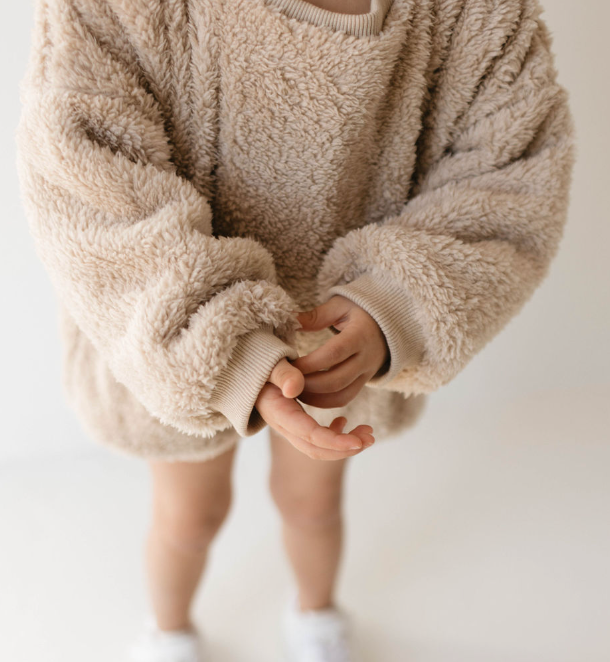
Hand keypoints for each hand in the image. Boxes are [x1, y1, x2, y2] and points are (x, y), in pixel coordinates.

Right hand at [254, 357, 374, 460]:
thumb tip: (294, 388)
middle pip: (316, 449)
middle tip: (371, 437)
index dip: (335, 441)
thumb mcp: (270, 363)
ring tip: (367, 433)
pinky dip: (334, 434)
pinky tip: (345, 422)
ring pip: (318, 446)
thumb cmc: (259, 360)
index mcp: (278, 413)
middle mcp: (283, 425)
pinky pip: (316, 437)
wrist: (245, 366)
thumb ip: (282, 374)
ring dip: (344, 443)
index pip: (309, 435)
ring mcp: (288, 426)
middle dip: (345, 447)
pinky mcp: (295, 422)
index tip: (358, 442)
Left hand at [289, 295, 388, 408]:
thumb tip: (291, 320)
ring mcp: (367, 373)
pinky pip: (345, 399)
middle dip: (308, 385)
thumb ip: (316, 316)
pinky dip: (324, 402)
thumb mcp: (340, 306)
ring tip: (294, 390)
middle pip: (336, 380)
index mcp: (360, 335)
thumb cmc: (360, 311)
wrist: (390, 324)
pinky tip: (307, 395)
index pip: (334, 353)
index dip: (310, 362)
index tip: (289, 363)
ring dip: (314, 398)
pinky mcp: (364, 383)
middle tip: (287, 381)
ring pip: (341, 396)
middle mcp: (366, 358)